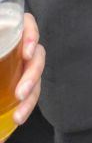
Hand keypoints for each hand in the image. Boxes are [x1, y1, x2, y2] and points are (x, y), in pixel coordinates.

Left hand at [5, 14, 44, 136]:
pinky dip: (26, 106)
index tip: (26, 54)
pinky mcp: (20, 85)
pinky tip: (17, 118)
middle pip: (36, 55)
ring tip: (19, 116)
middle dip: (32, 75)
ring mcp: (21, 67)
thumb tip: (3, 57)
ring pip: (35, 78)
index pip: (27, 25)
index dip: (31, 35)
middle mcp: (20, 49)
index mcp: (10, 35)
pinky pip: (30, 93)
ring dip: (31, 97)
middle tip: (21, 94)